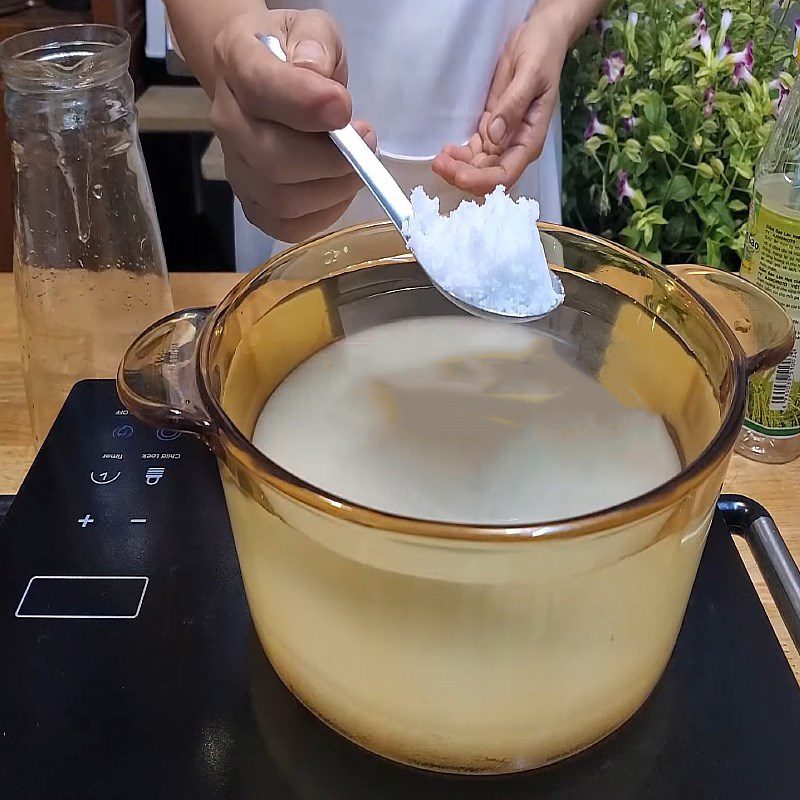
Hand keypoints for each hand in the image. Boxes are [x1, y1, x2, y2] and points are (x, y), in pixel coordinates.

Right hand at [211, 9, 375, 241]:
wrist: (267, 77)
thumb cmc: (295, 54)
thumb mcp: (312, 28)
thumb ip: (317, 43)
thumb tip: (318, 73)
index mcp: (236, 63)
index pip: (261, 88)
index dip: (306, 104)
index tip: (345, 110)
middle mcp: (226, 120)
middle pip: (272, 159)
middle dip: (332, 161)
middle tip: (366, 145)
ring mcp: (236, 167)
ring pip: (282, 200)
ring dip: (334, 189)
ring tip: (358, 166)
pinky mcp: (253, 204)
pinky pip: (287, 227)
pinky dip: (323, 215)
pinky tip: (339, 190)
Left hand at [432, 18, 568, 196]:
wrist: (540, 36)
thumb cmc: (541, 52)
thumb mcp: (530, 73)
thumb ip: (513, 105)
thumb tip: (494, 136)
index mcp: (530, 139)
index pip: (505, 174)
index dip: (482, 180)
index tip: (459, 175)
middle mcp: (515, 146)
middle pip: (488, 176)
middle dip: (464, 176)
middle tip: (440, 164)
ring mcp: (502, 140)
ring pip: (477, 167)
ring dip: (457, 169)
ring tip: (438, 160)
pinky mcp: (490, 129)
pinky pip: (472, 152)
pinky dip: (458, 157)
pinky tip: (445, 152)